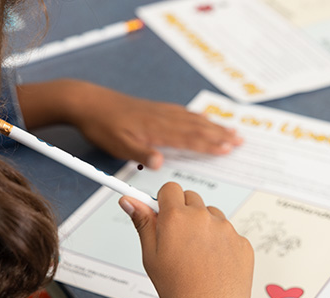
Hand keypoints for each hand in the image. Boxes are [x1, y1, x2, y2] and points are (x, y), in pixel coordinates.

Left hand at [16, 80, 242, 168]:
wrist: (89, 102)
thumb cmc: (103, 126)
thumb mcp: (119, 145)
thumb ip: (142, 152)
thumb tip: (160, 163)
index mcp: (157, 129)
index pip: (190, 138)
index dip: (211, 144)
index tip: (228, 149)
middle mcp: (163, 118)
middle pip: (198, 127)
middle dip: (220, 134)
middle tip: (240, 140)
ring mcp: (161, 112)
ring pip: (193, 118)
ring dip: (213, 125)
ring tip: (231, 129)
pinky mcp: (156, 109)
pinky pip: (184, 112)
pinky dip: (198, 116)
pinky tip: (203, 117)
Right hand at [119, 182, 252, 297]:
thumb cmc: (177, 288)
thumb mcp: (151, 256)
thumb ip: (142, 222)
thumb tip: (129, 200)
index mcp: (176, 217)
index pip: (170, 189)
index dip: (164, 201)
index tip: (162, 213)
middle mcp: (203, 217)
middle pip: (191, 198)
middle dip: (183, 212)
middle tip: (178, 239)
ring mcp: (226, 229)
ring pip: (212, 215)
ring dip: (204, 226)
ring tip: (197, 257)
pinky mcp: (242, 243)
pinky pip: (229, 234)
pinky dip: (222, 244)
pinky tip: (214, 266)